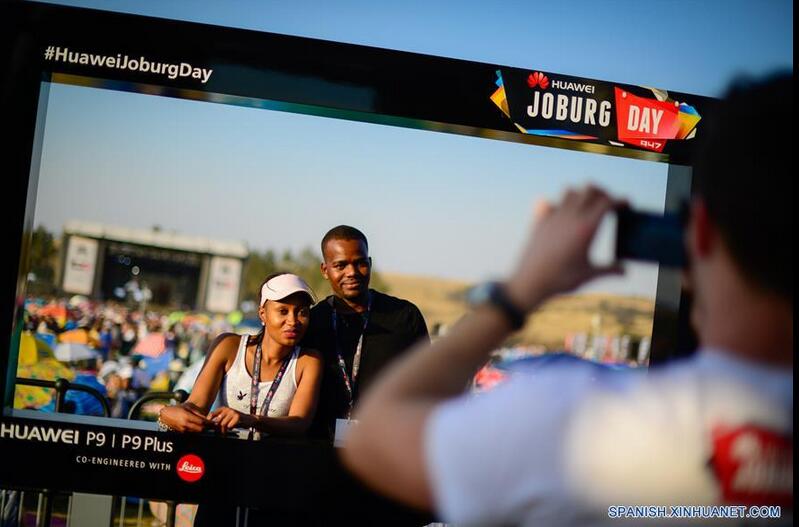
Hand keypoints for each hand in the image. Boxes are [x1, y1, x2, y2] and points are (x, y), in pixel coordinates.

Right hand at [159, 404, 212, 432]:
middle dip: (208, 427)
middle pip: (200, 429)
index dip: (209, 423)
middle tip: (214, 425)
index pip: (201, 422)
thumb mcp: (187, 407)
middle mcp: (185, 424)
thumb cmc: (177, 408)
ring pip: (197, 432)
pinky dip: (197, 430)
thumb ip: (197, 413)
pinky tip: (201, 427)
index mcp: (187, 417)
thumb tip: (207, 417)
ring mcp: (183, 429)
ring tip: (209, 426)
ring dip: (203, 429)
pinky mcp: (181, 432)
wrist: (165, 414)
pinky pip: (192, 432)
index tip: (214, 422)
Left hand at [208, 406, 252, 434]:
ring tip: (224, 434)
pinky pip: (230, 426)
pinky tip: (232, 428)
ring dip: (224, 431)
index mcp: (223, 409)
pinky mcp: (237, 416)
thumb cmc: (235, 420)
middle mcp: (227, 409)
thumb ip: (219, 421)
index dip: (209, 420)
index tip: (208, 427)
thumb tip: (209, 426)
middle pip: (218, 421)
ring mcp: (232, 412)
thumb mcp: (226, 419)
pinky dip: (230, 429)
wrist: (248, 419)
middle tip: (218, 434)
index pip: (212, 414)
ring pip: (223, 424)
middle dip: (217, 429)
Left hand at [507, 185, 623, 309]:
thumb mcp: (589, 275)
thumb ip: (609, 270)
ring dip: (581, 194)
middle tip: (608, 204)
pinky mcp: (540, 220)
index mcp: (586, 228)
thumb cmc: (561, 280)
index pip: (607, 202)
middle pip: (590, 189)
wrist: (530, 282)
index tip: (625, 206)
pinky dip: (559, 204)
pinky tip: (562, 216)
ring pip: (570, 191)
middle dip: (602, 192)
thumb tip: (625, 270)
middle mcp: (570, 217)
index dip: (619, 201)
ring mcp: (553, 217)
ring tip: (586, 207)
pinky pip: (550, 202)